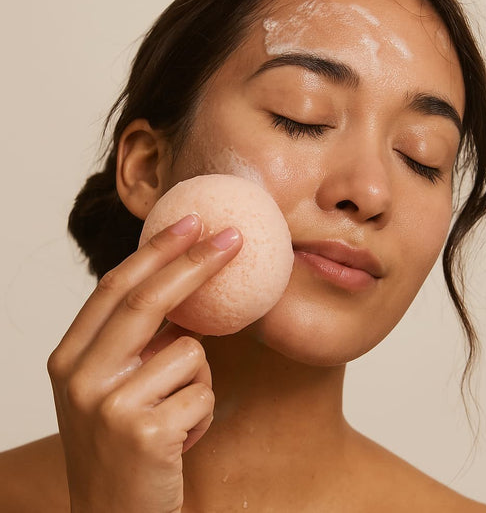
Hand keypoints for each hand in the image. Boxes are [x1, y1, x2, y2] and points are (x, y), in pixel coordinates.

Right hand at [48, 215, 241, 512]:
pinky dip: (201, 413)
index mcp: (70, 357)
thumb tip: (185, 287)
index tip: (190, 222)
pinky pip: (202, 394)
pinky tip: (178, 440)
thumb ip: (136, 340)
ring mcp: (108, 405)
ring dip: (198, 381)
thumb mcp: (114, 387)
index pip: (116, 286)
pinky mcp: (143, 432)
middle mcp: (81, 376)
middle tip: (232, 237)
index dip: (156, 250)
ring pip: (189, 353)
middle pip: (148, 299)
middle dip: (195, 262)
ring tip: (175, 415)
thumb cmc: (124, 445)